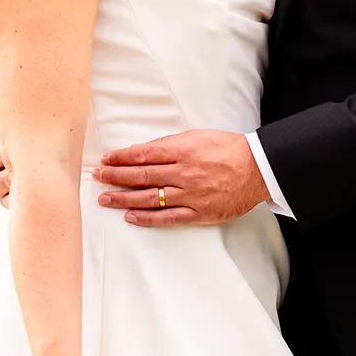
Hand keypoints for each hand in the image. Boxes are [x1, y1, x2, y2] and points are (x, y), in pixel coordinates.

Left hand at [93, 129, 266, 225]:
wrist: (258, 169)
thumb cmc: (228, 149)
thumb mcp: (198, 136)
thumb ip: (170, 144)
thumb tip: (142, 151)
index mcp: (183, 150)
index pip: (143, 154)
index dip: (121, 157)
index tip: (105, 159)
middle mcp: (184, 173)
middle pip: (141, 176)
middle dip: (116, 176)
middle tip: (97, 177)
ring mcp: (191, 195)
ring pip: (149, 198)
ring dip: (124, 199)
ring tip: (105, 199)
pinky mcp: (199, 213)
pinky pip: (167, 218)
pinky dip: (147, 218)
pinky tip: (130, 217)